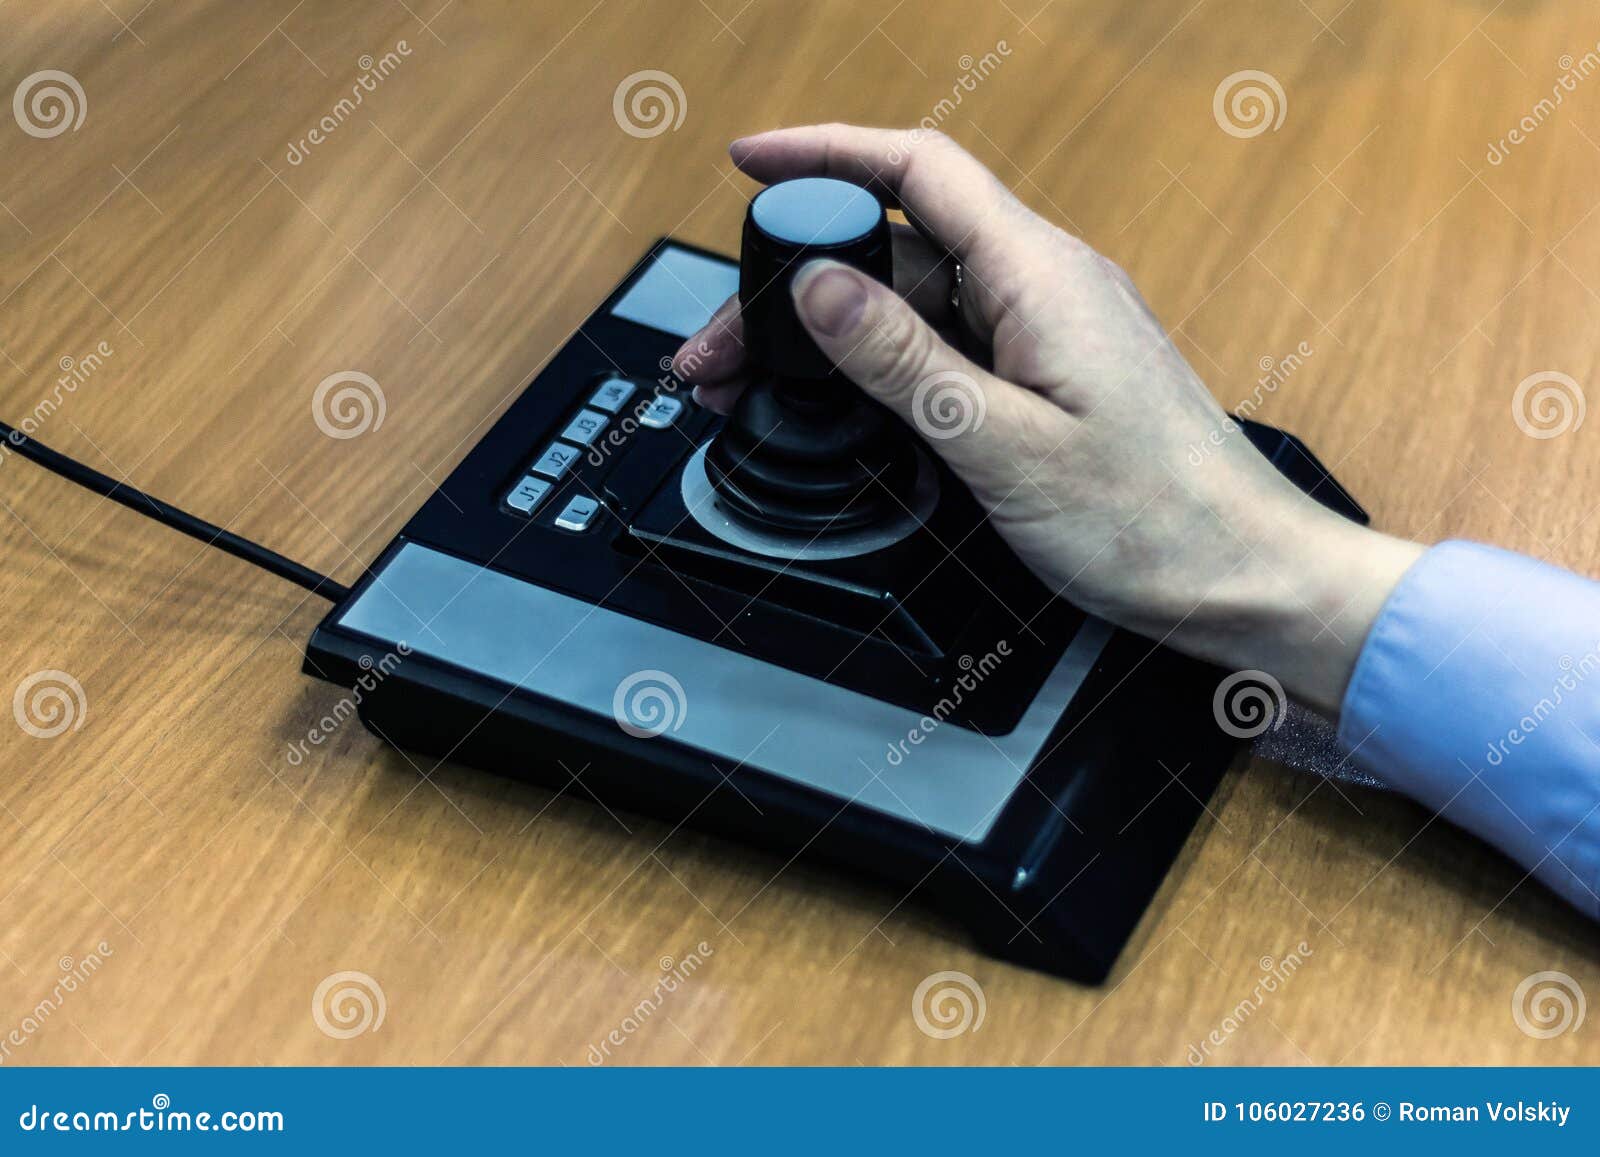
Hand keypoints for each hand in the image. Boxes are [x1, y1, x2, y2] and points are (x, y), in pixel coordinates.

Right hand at [674, 124, 1422, 714]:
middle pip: (899, 243)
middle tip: (723, 345)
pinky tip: (841, 403)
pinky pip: (950, 343)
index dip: (825, 152)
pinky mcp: (1047, 374)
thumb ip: (905, 361)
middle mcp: (1045, 285)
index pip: (918, 169)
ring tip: (756, 386)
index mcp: (1041, 277)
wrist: (1244, 577)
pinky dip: (882, 363)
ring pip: (917, 300)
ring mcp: (1047, 329)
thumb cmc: (1153, 522)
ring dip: (832, 332)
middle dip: (801, 277)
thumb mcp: (1004, 445)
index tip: (748, 162)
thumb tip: (819, 285)